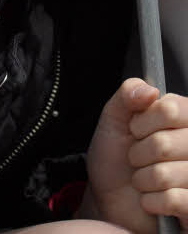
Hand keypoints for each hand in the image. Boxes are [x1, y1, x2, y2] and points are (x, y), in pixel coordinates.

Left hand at [85, 78, 187, 231]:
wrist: (110, 196)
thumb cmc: (116, 157)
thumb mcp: (113, 120)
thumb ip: (127, 97)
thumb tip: (149, 90)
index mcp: (186, 119)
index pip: (171, 109)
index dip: (143, 122)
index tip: (135, 130)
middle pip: (164, 144)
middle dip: (138, 153)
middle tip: (137, 158)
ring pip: (165, 174)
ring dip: (143, 179)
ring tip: (144, 178)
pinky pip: (172, 200)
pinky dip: (151, 201)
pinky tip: (152, 199)